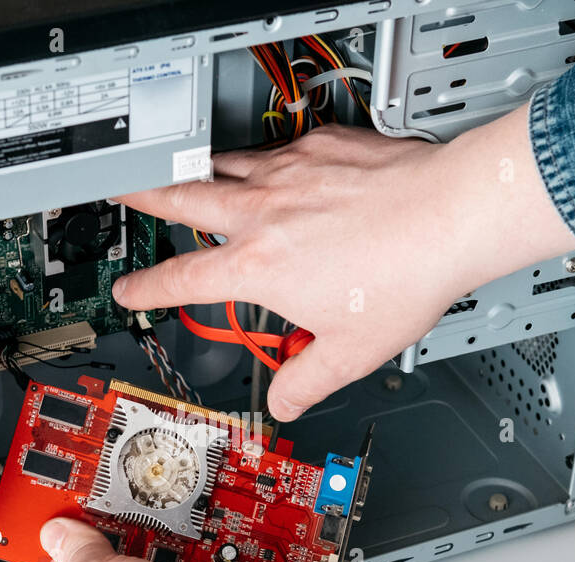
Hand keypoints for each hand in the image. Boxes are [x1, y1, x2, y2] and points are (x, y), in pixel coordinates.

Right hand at [112, 103, 574, 420]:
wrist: (452, 213)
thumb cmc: (406, 276)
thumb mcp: (351, 351)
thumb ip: (306, 381)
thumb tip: (285, 401)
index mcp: (259, 267)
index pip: (182, 279)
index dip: (146, 289)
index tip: (129, 290)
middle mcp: (264, 213)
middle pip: (182, 198)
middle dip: (143, 197)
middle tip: (122, 189)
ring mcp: (290, 173)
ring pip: (225, 166)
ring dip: (199, 172)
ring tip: (185, 173)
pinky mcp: (320, 146)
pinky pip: (275, 149)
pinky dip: (264, 160)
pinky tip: (275, 168)